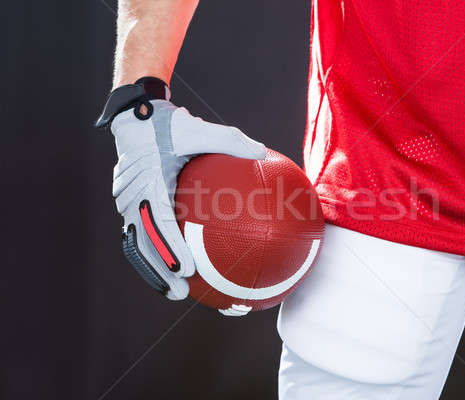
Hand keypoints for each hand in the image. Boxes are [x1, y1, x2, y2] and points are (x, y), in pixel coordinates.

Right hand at [110, 100, 265, 299]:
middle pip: (143, 243)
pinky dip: (154, 254)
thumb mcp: (198, 129)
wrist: (135, 118)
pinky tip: (174, 269)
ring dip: (155, 269)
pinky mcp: (130, 206)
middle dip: (161, 271)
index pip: (157, 221)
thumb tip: (262, 152)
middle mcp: (132, 197)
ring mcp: (127, 203)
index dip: (170, 248)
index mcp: (148, 181)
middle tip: (181, 292)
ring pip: (138, 245)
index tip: (186, 269)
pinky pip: (139, 236)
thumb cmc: (168, 125)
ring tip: (176, 292)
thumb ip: (229, 140)